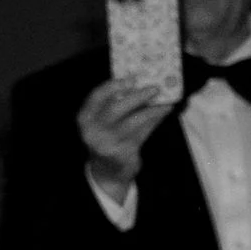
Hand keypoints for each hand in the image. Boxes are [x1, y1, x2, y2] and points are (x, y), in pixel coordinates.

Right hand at [77, 77, 173, 193]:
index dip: (113, 85)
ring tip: (165, 102)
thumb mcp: (104, 122)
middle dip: (137, 96)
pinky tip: (163, 113)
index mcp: (85, 119)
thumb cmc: (108, 138)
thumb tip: (142, 82)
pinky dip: (154, 122)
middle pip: (115, 108)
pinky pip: (142, 133)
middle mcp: (92, 132)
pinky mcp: (122, 153)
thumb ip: (116, 103)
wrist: (108, 171)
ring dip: (152, 110)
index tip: (132, 78)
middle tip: (155, 88)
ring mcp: (106, 144)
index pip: (96, 97)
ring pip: (133, 121)